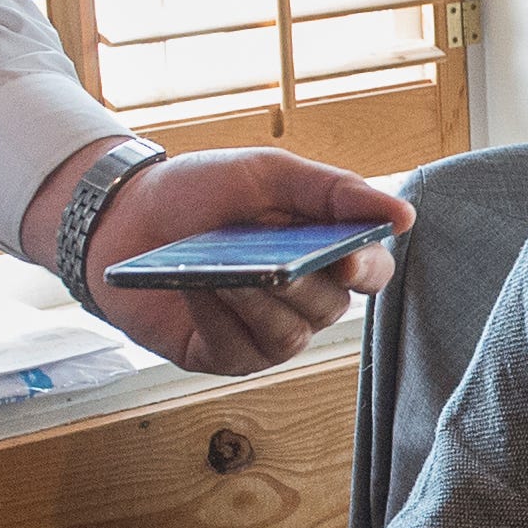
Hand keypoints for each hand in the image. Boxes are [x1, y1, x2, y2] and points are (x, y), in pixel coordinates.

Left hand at [26, 143, 405, 376]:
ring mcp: (263, 332)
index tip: (347, 259)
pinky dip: (219, 318)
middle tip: (271, 260)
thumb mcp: (268, 173)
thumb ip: (333, 191)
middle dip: (299, 284)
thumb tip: (403, 215)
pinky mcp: (221, 354)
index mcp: (324, 249)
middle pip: (329, 308)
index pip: (372, 272)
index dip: (367, 270)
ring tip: (226, 274)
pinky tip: (197, 289)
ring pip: (288, 337)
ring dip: (259, 304)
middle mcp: (303, 297)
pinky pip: (238, 351)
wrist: (124, 213)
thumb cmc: (201, 191)